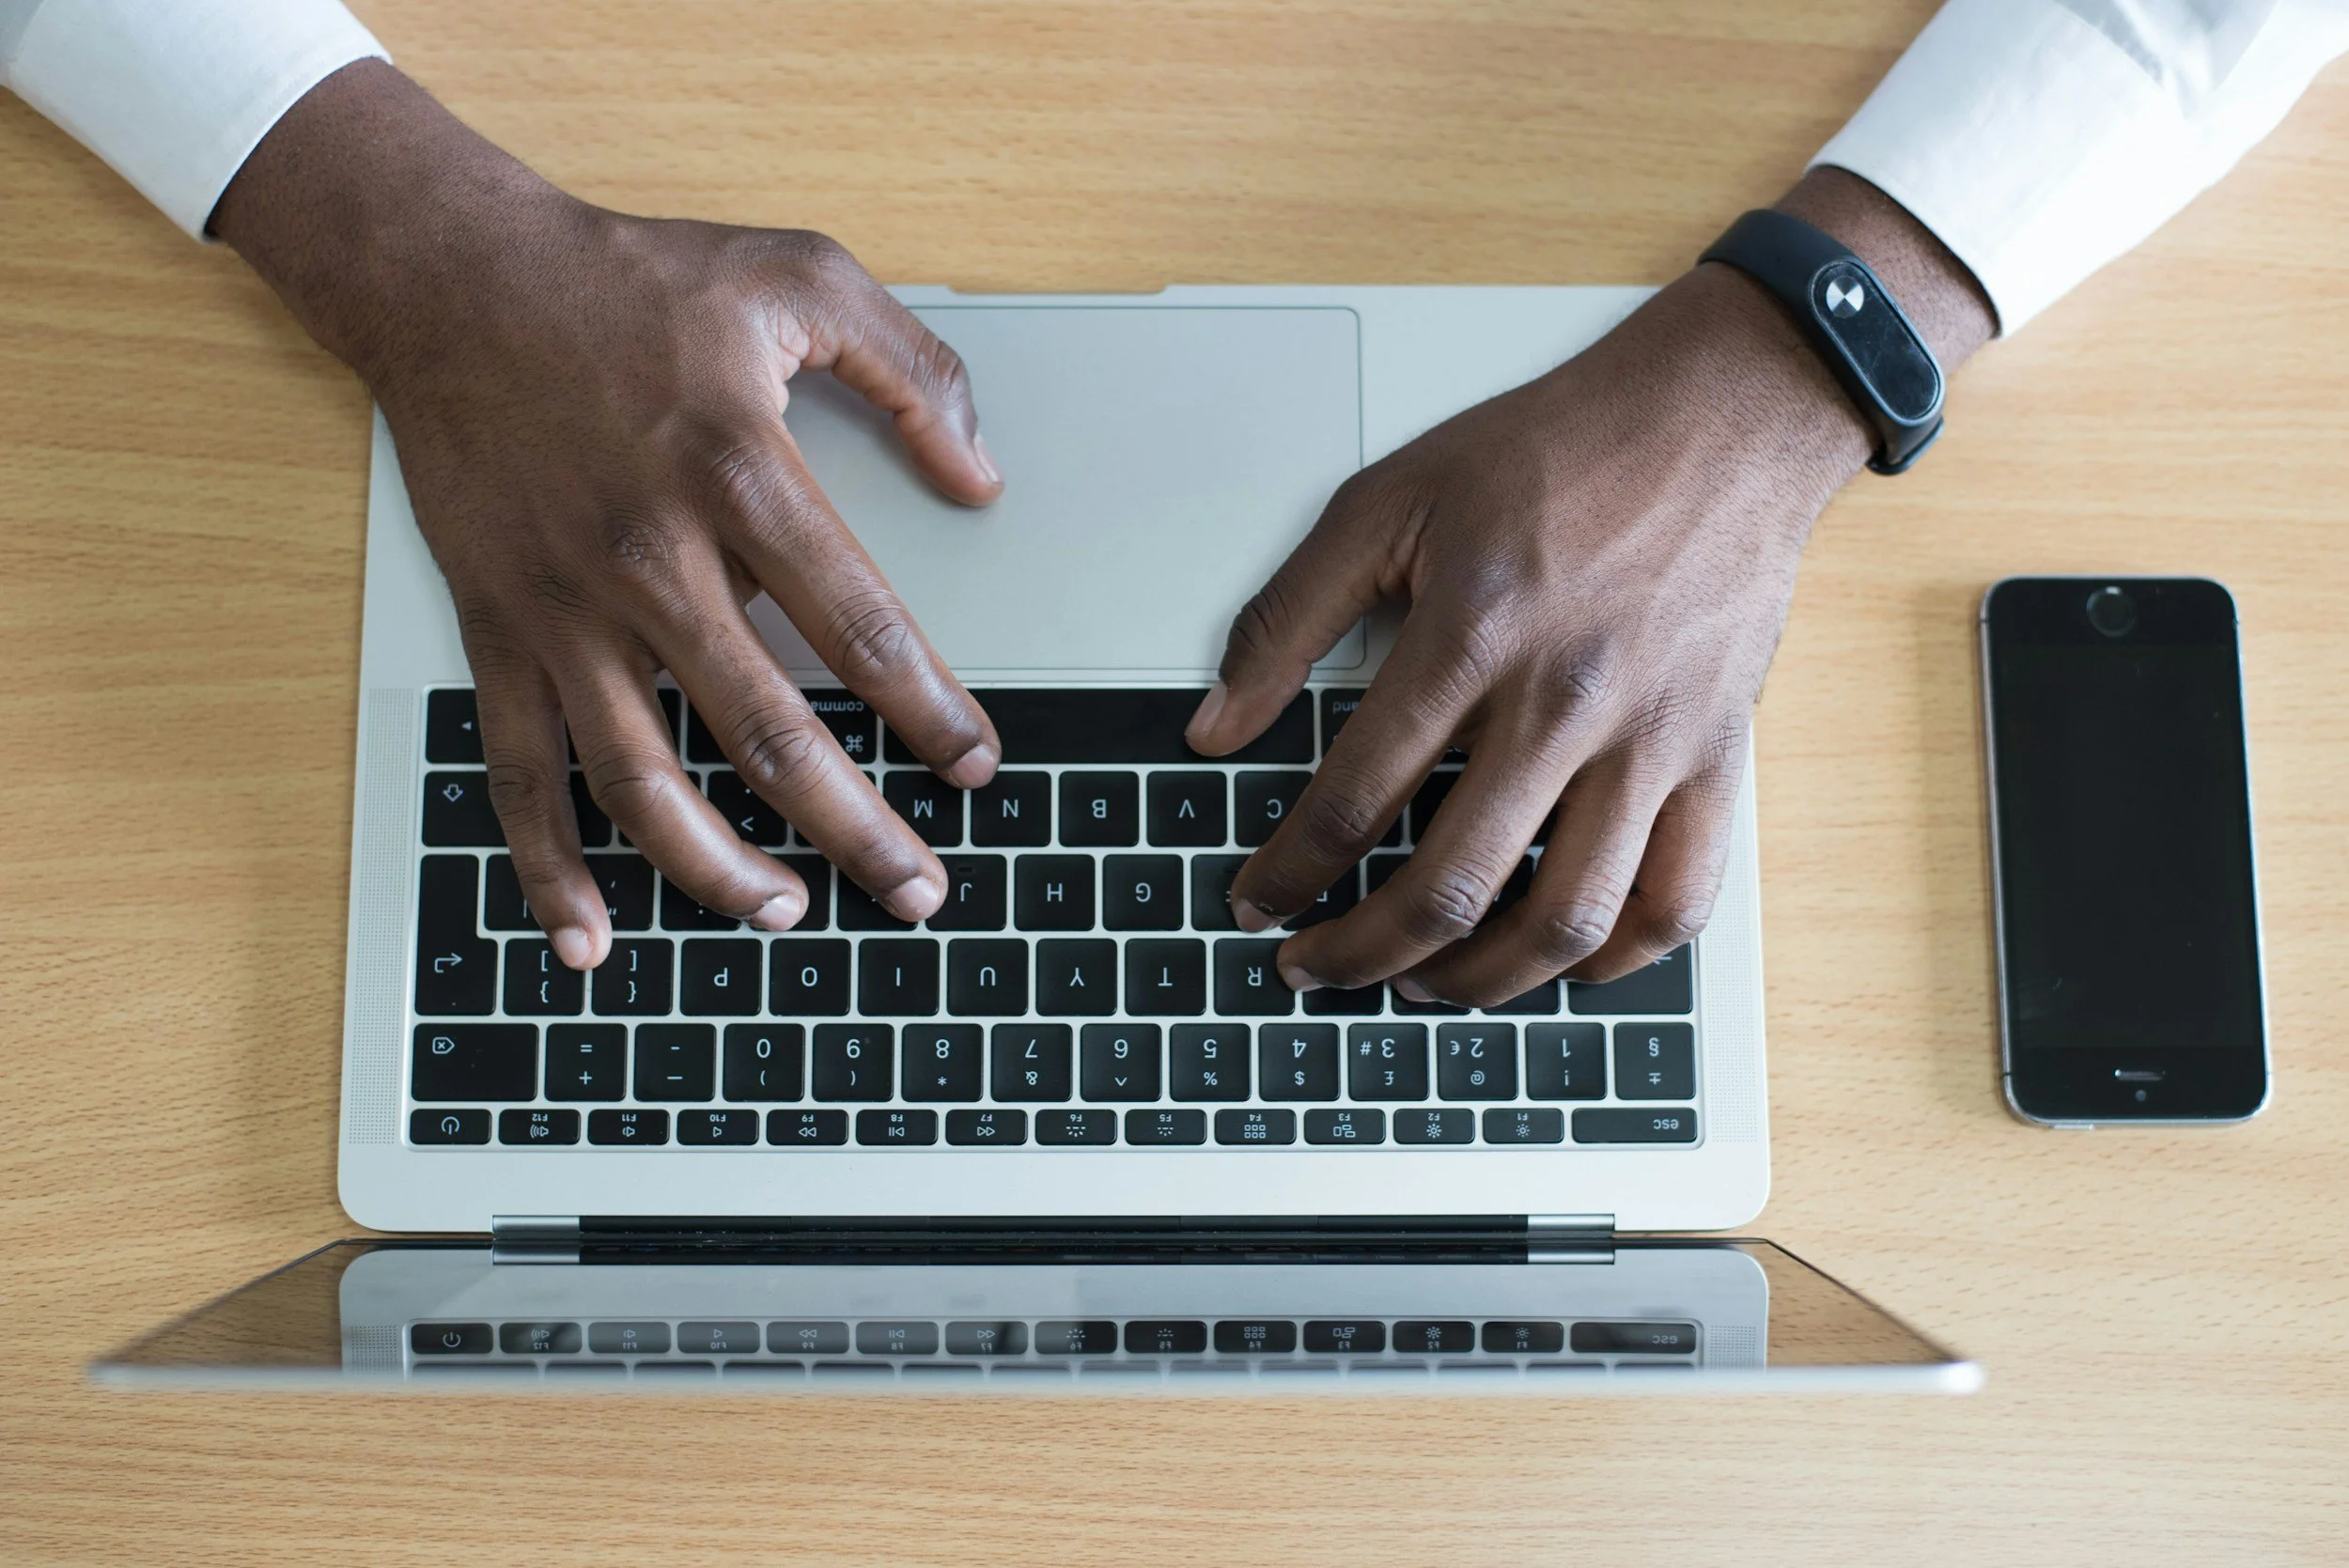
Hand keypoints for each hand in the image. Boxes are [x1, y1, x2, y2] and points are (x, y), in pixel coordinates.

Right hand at [215, 63, 1002, 968]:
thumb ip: (911, 369)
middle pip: (769, 732)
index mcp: (739, 474)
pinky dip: (547, 866)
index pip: (861, 628)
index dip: (931, 711)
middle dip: (856, 828)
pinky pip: (519, 772)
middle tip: (919, 893)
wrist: (452, 277)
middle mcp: (651, 560)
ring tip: (789, 915)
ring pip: (644, 779)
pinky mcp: (499, 632)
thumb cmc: (631, 279)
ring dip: (717, 870)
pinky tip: (589, 936)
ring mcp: (566, 610)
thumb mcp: (797, 274)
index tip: (976, 765)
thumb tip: (983, 475)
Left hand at [1186, 172, 1992, 1003]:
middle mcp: (1565, 701)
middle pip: (1448, 885)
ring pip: (1564, 919)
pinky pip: (1677, 901)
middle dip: (1358, 952)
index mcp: (1472, 636)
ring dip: (1477, 980)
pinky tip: (1559, 963)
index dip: (1287, 872)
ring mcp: (1651, 740)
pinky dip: (1614, 959)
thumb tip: (1214, 725)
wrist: (1721, 416)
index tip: (1256, 900)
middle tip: (1313, 967)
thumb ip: (1287, 617)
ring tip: (1421, 984)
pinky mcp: (1717, 758)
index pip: (1352, 800)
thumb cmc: (1556, 452)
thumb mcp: (1388, 500)